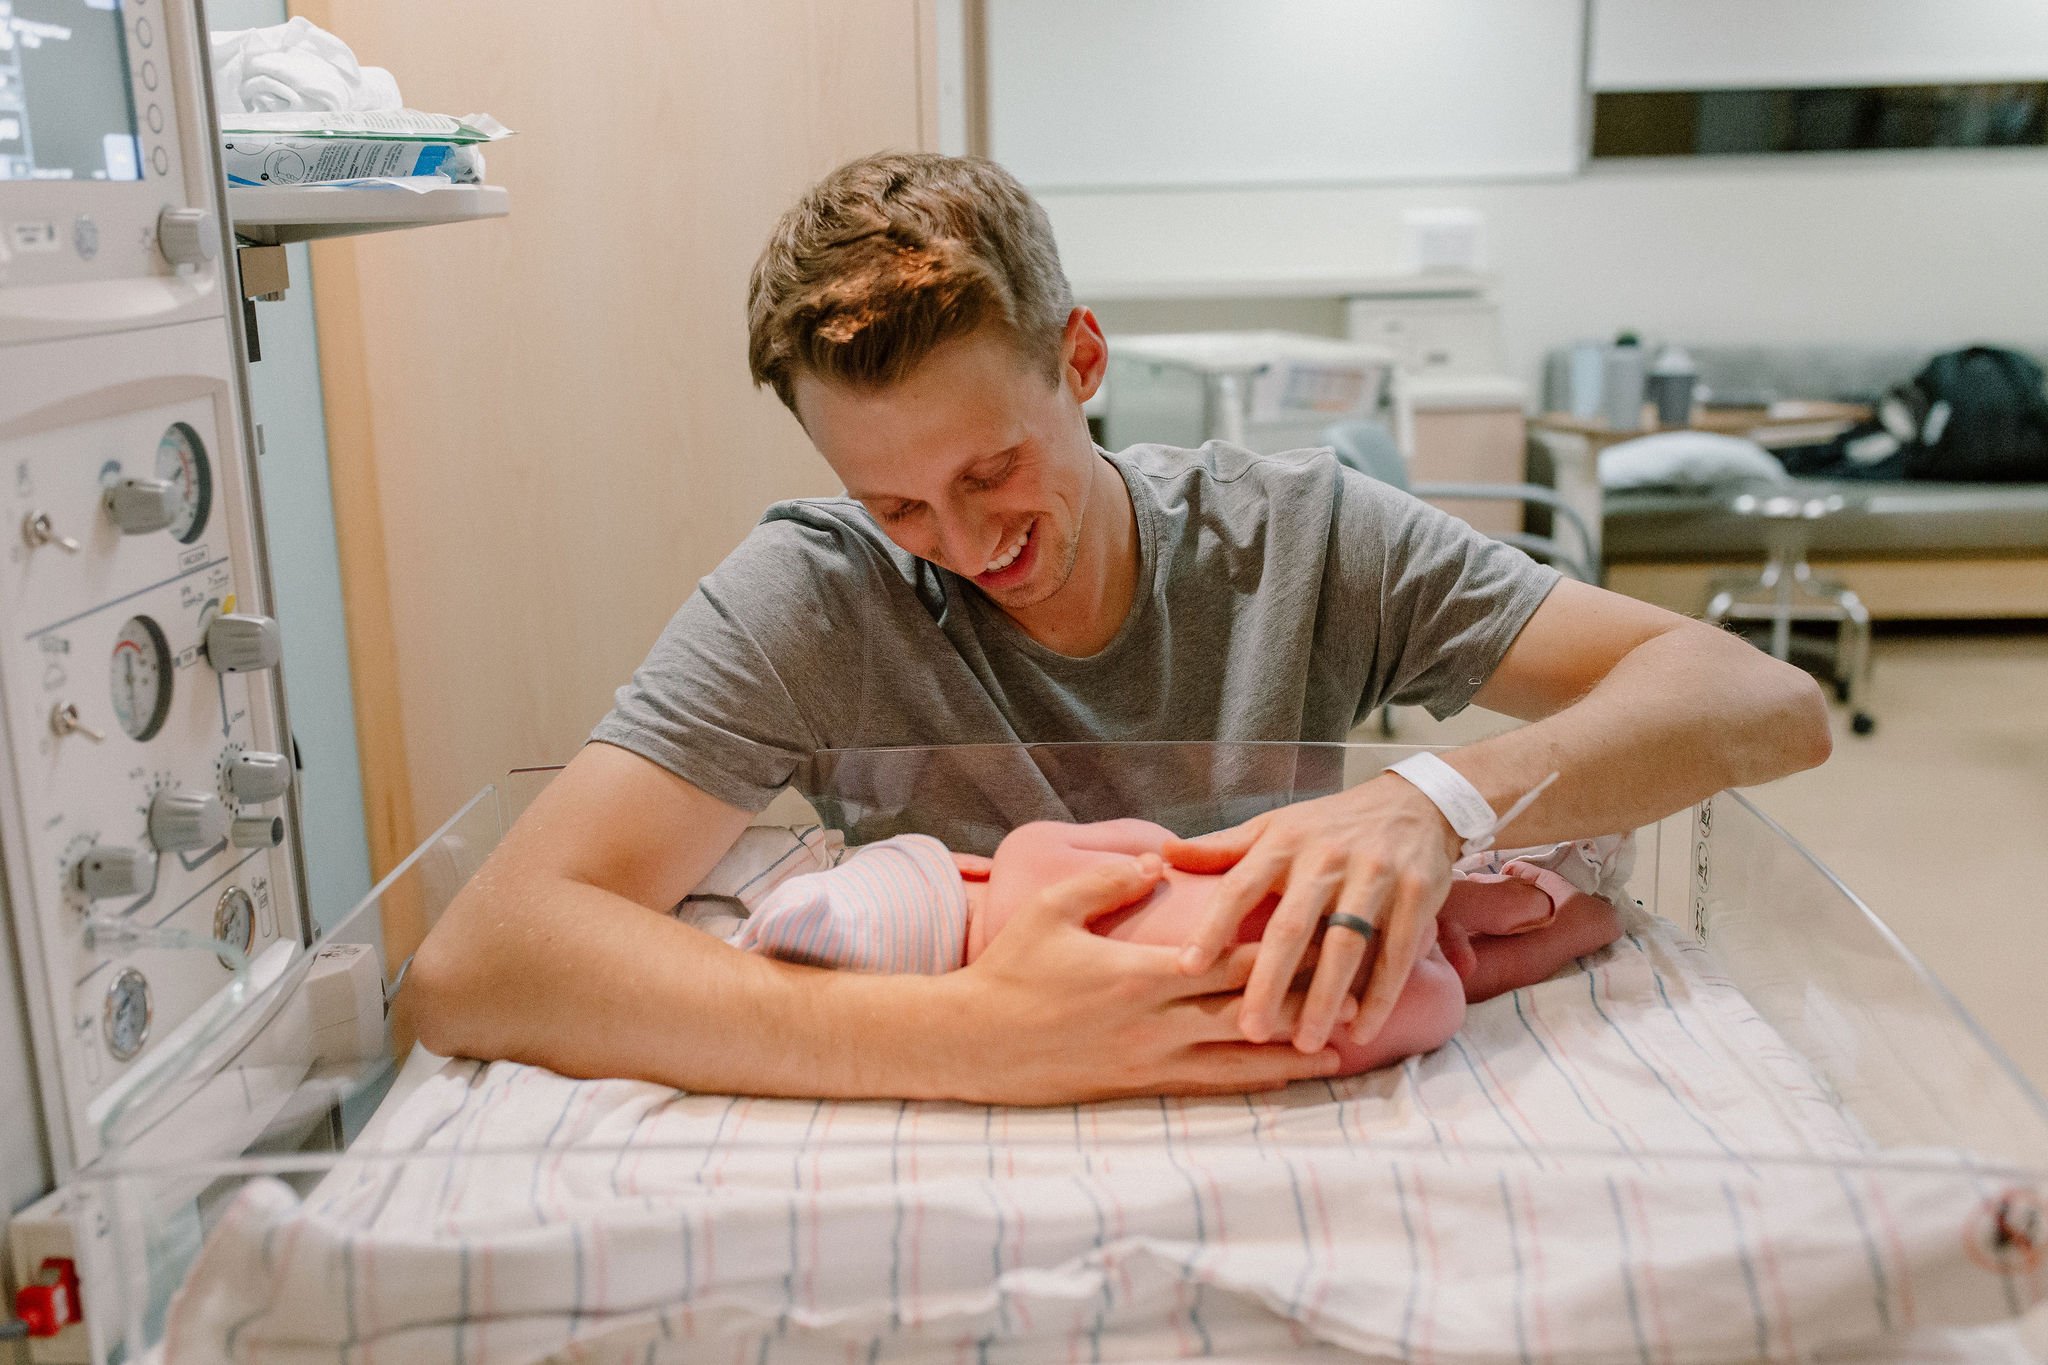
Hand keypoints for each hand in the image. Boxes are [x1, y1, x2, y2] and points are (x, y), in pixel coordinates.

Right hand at [938, 855, 1344, 1103]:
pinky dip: (1249, 1083)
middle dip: (1302, 1004)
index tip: (1324, 939)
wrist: (974, 1043)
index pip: (1227, 961)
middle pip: (1245, 1010)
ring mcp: (1149, 1061)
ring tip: (1340, 1051)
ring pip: (1236, 1059)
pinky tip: (1280, 1080)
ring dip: (1290, 1055)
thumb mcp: (1053, 911)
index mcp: (1141, 972)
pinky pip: (1207, 1088)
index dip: (1281, 952)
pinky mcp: (1138, 1088)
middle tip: (1357, 997)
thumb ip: (1111, 882)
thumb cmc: (1010, 971)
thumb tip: (1163, 859)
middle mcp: (1155, 1022)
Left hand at [1167, 774, 1460, 1054]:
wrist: (1414, 803)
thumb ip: (1222, 848)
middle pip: (1292, 926)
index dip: (1212, 927)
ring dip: (1326, 998)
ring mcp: (1374, 876)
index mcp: (1283, 842)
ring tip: (1306, 1043)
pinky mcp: (1416, 893)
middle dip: (1270, 982)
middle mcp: (1326, 859)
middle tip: (1249, 1030)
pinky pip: (1395, 953)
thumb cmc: (1330, 826)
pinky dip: (1380, 995)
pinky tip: (1361, 1030)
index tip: (1185, 968)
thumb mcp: (1275, 827)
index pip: (1239, 886)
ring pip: (1346, 945)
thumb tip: (1163, 854)